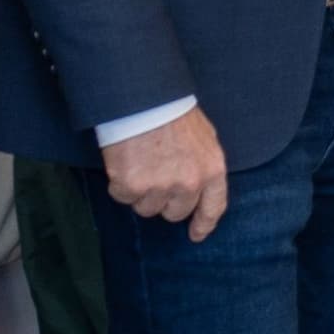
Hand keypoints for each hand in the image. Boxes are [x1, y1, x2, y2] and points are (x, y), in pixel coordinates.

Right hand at [106, 103, 228, 241]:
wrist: (142, 99)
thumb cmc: (173, 110)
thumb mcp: (204, 136)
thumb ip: (204, 164)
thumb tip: (200, 186)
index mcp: (211, 170)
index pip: (212, 208)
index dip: (204, 224)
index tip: (196, 234)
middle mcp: (189, 184)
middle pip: (175, 213)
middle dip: (164, 201)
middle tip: (155, 177)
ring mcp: (160, 186)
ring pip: (146, 208)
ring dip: (140, 192)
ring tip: (139, 163)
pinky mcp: (132, 185)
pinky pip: (123, 197)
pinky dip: (120, 184)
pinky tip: (124, 162)